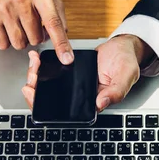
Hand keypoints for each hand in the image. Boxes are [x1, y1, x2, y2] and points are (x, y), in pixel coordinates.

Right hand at [0, 0, 73, 63]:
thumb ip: (58, 17)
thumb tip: (63, 38)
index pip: (53, 22)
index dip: (61, 43)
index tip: (67, 59)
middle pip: (36, 38)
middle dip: (35, 36)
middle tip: (28, 23)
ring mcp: (3, 7)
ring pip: (20, 44)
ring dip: (21, 39)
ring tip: (17, 24)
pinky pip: (3, 44)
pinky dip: (6, 40)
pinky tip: (5, 27)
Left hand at [22, 35, 154, 110]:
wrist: (123, 47)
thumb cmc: (127, 62)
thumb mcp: (127, 75)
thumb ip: (117, 91)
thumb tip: (101, 104)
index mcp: (95, 102)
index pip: (69, 112)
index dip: (48, 108)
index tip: (36, 94)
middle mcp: (82, 96)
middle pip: (54, 102)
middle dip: (37, 92)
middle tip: (31, 79)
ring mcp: (75, 85)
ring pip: (51, 87)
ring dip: (37, 78)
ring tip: (33, 66)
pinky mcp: (71, 73)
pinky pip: (54, 74)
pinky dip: (43, 67)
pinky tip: (37, 60)